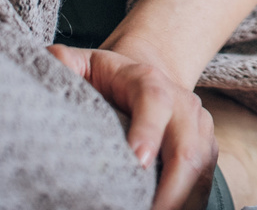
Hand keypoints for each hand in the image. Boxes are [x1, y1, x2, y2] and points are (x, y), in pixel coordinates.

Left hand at [50, 42, 217, 209]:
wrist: (146, 78)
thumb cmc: (107, 79)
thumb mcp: (84, 64)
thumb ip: (65, 62)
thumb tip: (51, 60)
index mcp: (147, 79)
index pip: (155, 100)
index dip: (149, 130)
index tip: (137, 163)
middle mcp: (182, 102)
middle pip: (186, 146)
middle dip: (170, 187)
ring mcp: (199, 126)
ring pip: (200, 167)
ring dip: (180, 200)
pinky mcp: (206, 148)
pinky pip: (204, 181)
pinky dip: (189, 203)